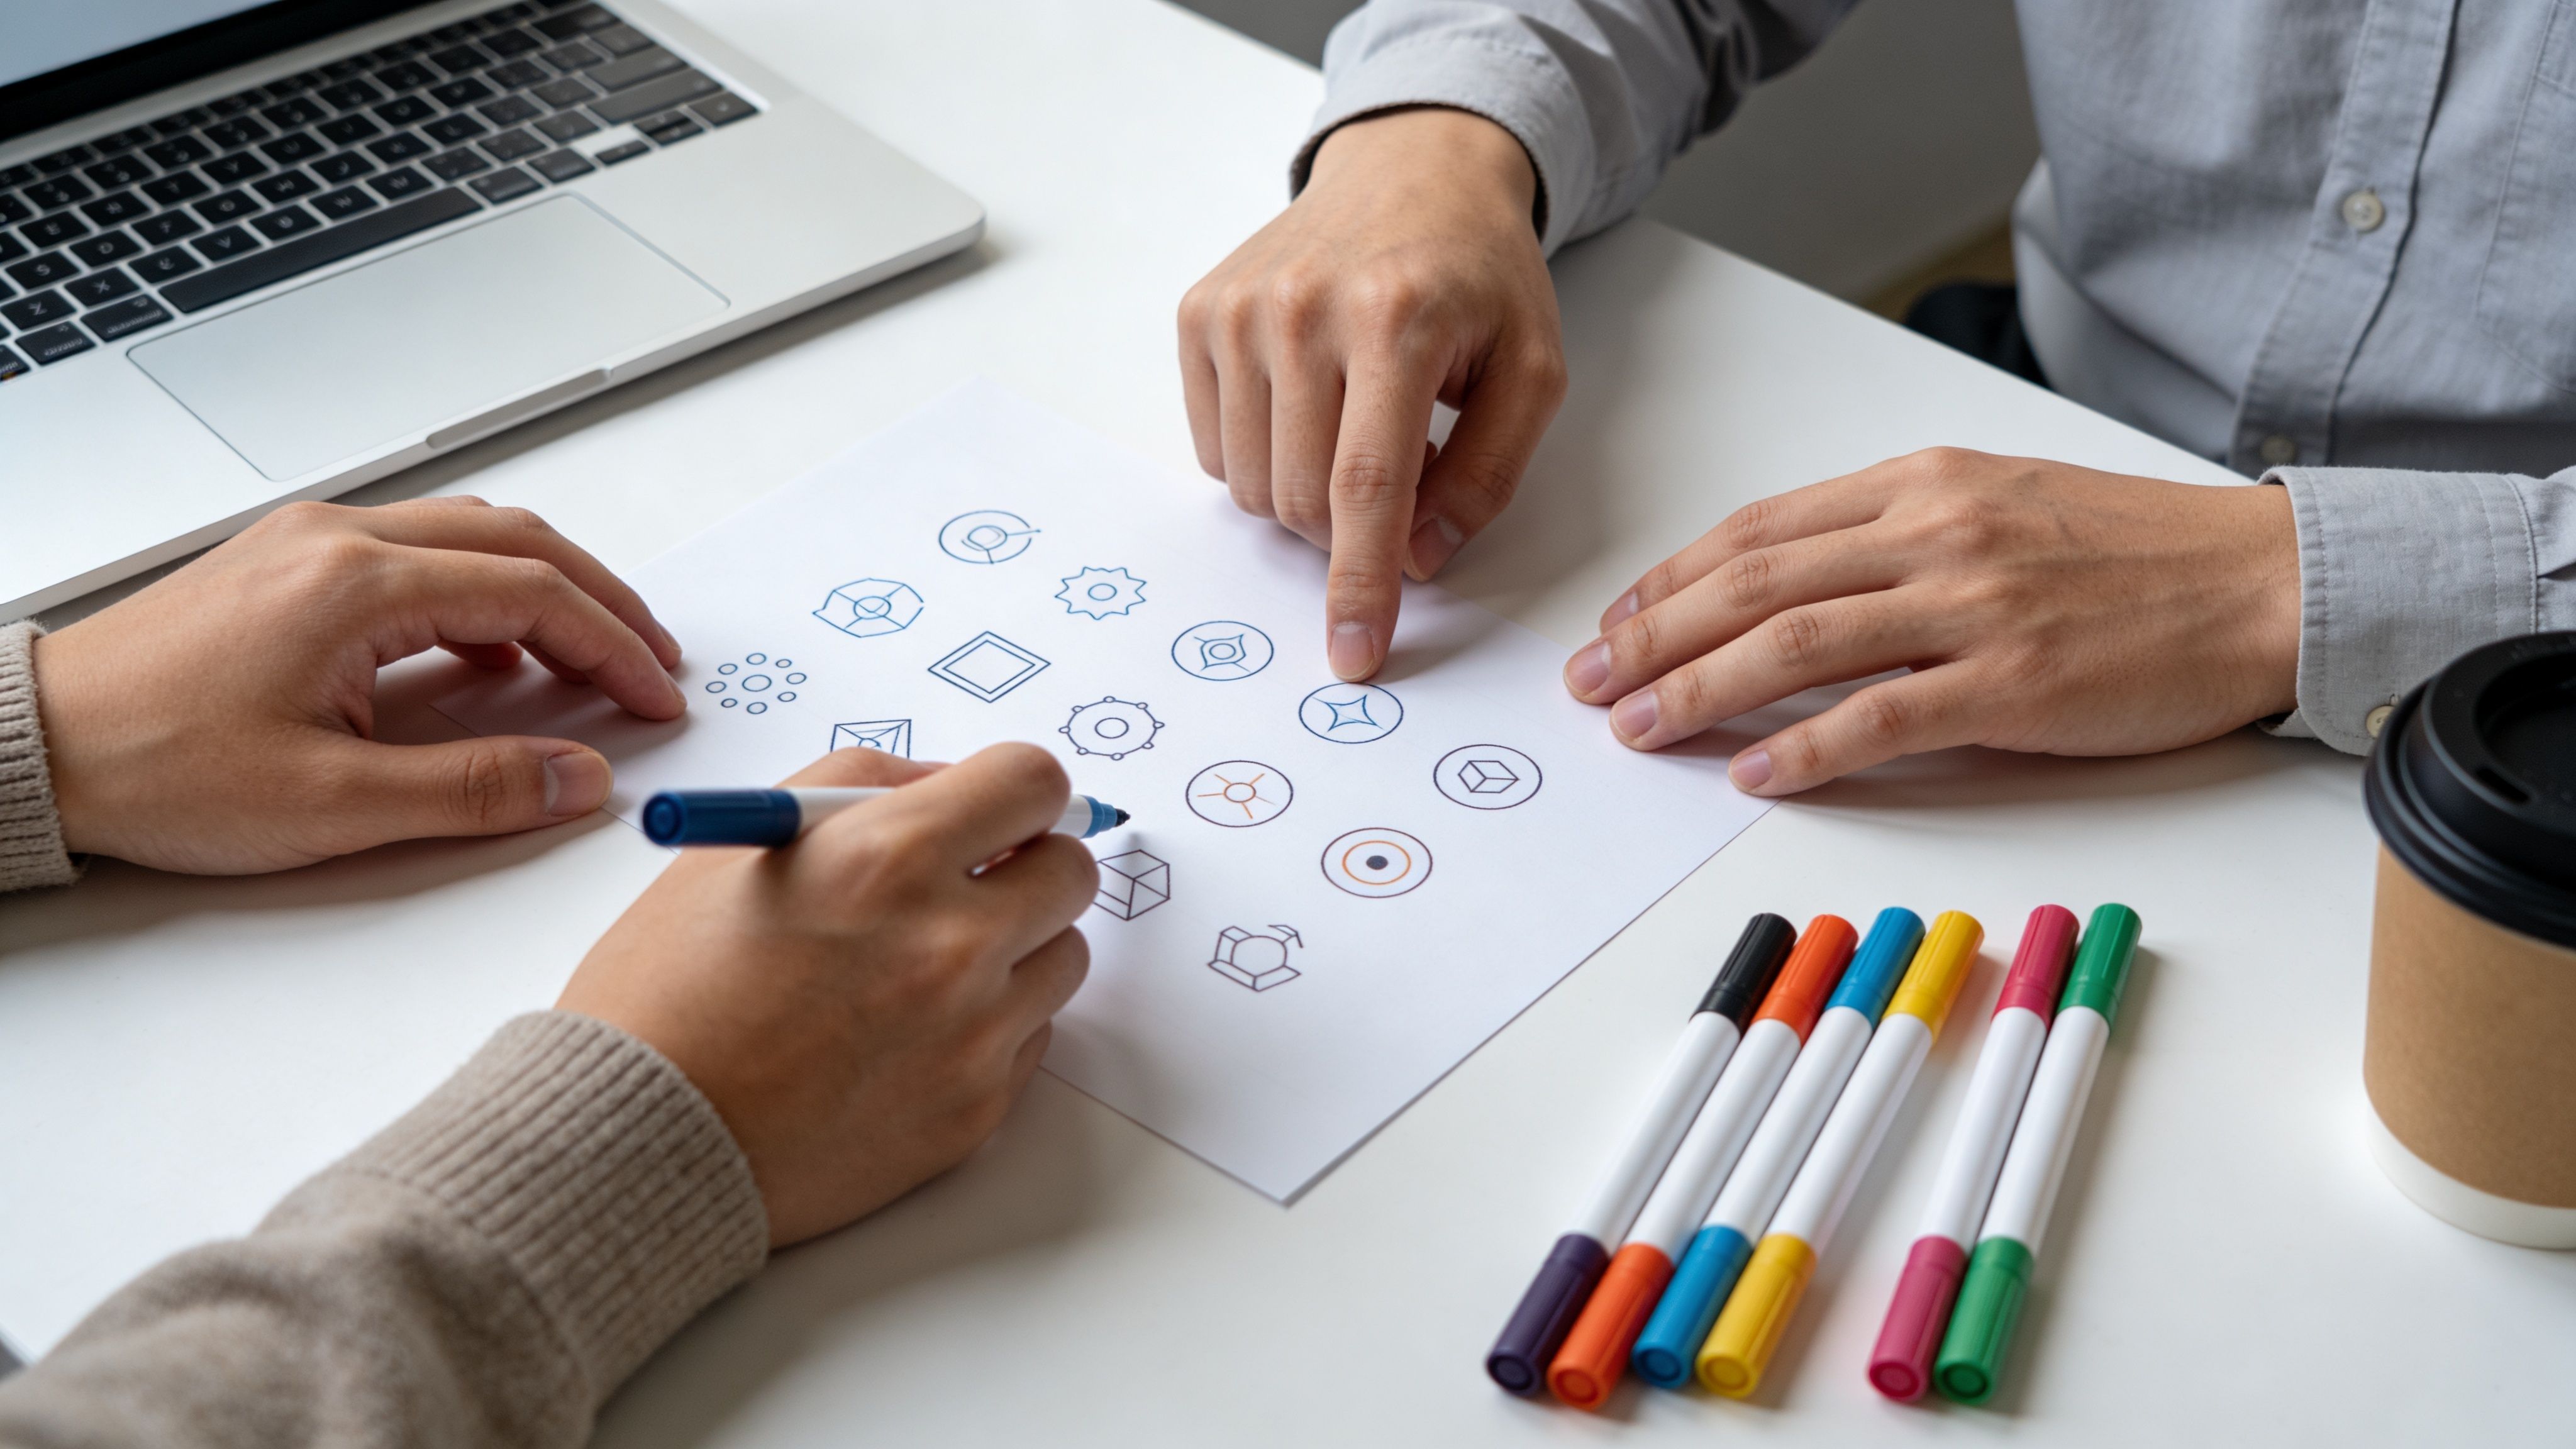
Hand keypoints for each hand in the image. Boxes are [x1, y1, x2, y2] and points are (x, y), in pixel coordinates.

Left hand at [33, 497, 685, 873]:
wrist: (37, 746)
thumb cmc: (155, 767)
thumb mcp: (333, 805)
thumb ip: (473, 789)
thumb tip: (576, 778)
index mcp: (356, 585)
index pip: (534, 595)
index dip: (613, 648)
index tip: (655, 698)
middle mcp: (336, 541)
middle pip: (516, 540)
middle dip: (602, 599)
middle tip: (652, 659)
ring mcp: (307, 542)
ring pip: (468, 532)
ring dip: (544, 585)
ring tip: (589, 648)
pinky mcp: (284, 563)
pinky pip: (415, 548)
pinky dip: (480, 586)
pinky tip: (488, 645)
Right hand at [556, 745, 1095, 1246]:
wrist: (634, 1140)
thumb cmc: (666, 989)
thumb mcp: (744, 842)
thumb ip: (862, 789)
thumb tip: (952, 783)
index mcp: (890, 858)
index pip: (1035, 783)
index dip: (1016, 792)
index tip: (998, 812)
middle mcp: (950, 943)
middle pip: (1071, 871)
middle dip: (1025, 866)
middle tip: (967, 885)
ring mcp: (973, 1034)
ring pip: (1063, 958)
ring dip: (1015, 949)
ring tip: (920, 968)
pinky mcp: (977, 1109)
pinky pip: (1031, 1039)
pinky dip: (991, 1028)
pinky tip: (908, 1036)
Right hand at [1179, 106, 1566, 679]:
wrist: (1410, 171)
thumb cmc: (1477, 276)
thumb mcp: (1533, 371)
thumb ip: (1488, 476)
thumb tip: (1420, 560)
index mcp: (1396, 319)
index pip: (1366, 486)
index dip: (1361, 583)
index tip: (1355, 654)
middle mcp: (1300, 309)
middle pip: (1301, 500)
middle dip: (1348, 528)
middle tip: (1402, 470)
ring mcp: (1238, 310)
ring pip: (1251, 486)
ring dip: (1306, 494)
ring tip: (1357, 425)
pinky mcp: (1199, 314)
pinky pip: (1216, 448)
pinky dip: (1264, 455)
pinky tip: (1309, 403)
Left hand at [1562, 449, 2301, 792]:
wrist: (2261, 582)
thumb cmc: (2134, 554)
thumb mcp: (2000, 506)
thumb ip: (1898, 536)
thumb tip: (1794, 582)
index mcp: (1925, 484)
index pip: (1763, 529)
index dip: (1674, 578)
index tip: (1618, 618)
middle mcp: (1935, 533)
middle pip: (1755, 582)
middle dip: (1654, 634)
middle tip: (1588, 680)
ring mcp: (1973, 605)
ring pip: (1796, 643)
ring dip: (1700, 688)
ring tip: (1636, 727)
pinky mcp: (2015, 680)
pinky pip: (1882, 714)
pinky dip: (1805, 746)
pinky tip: (1748, 772)